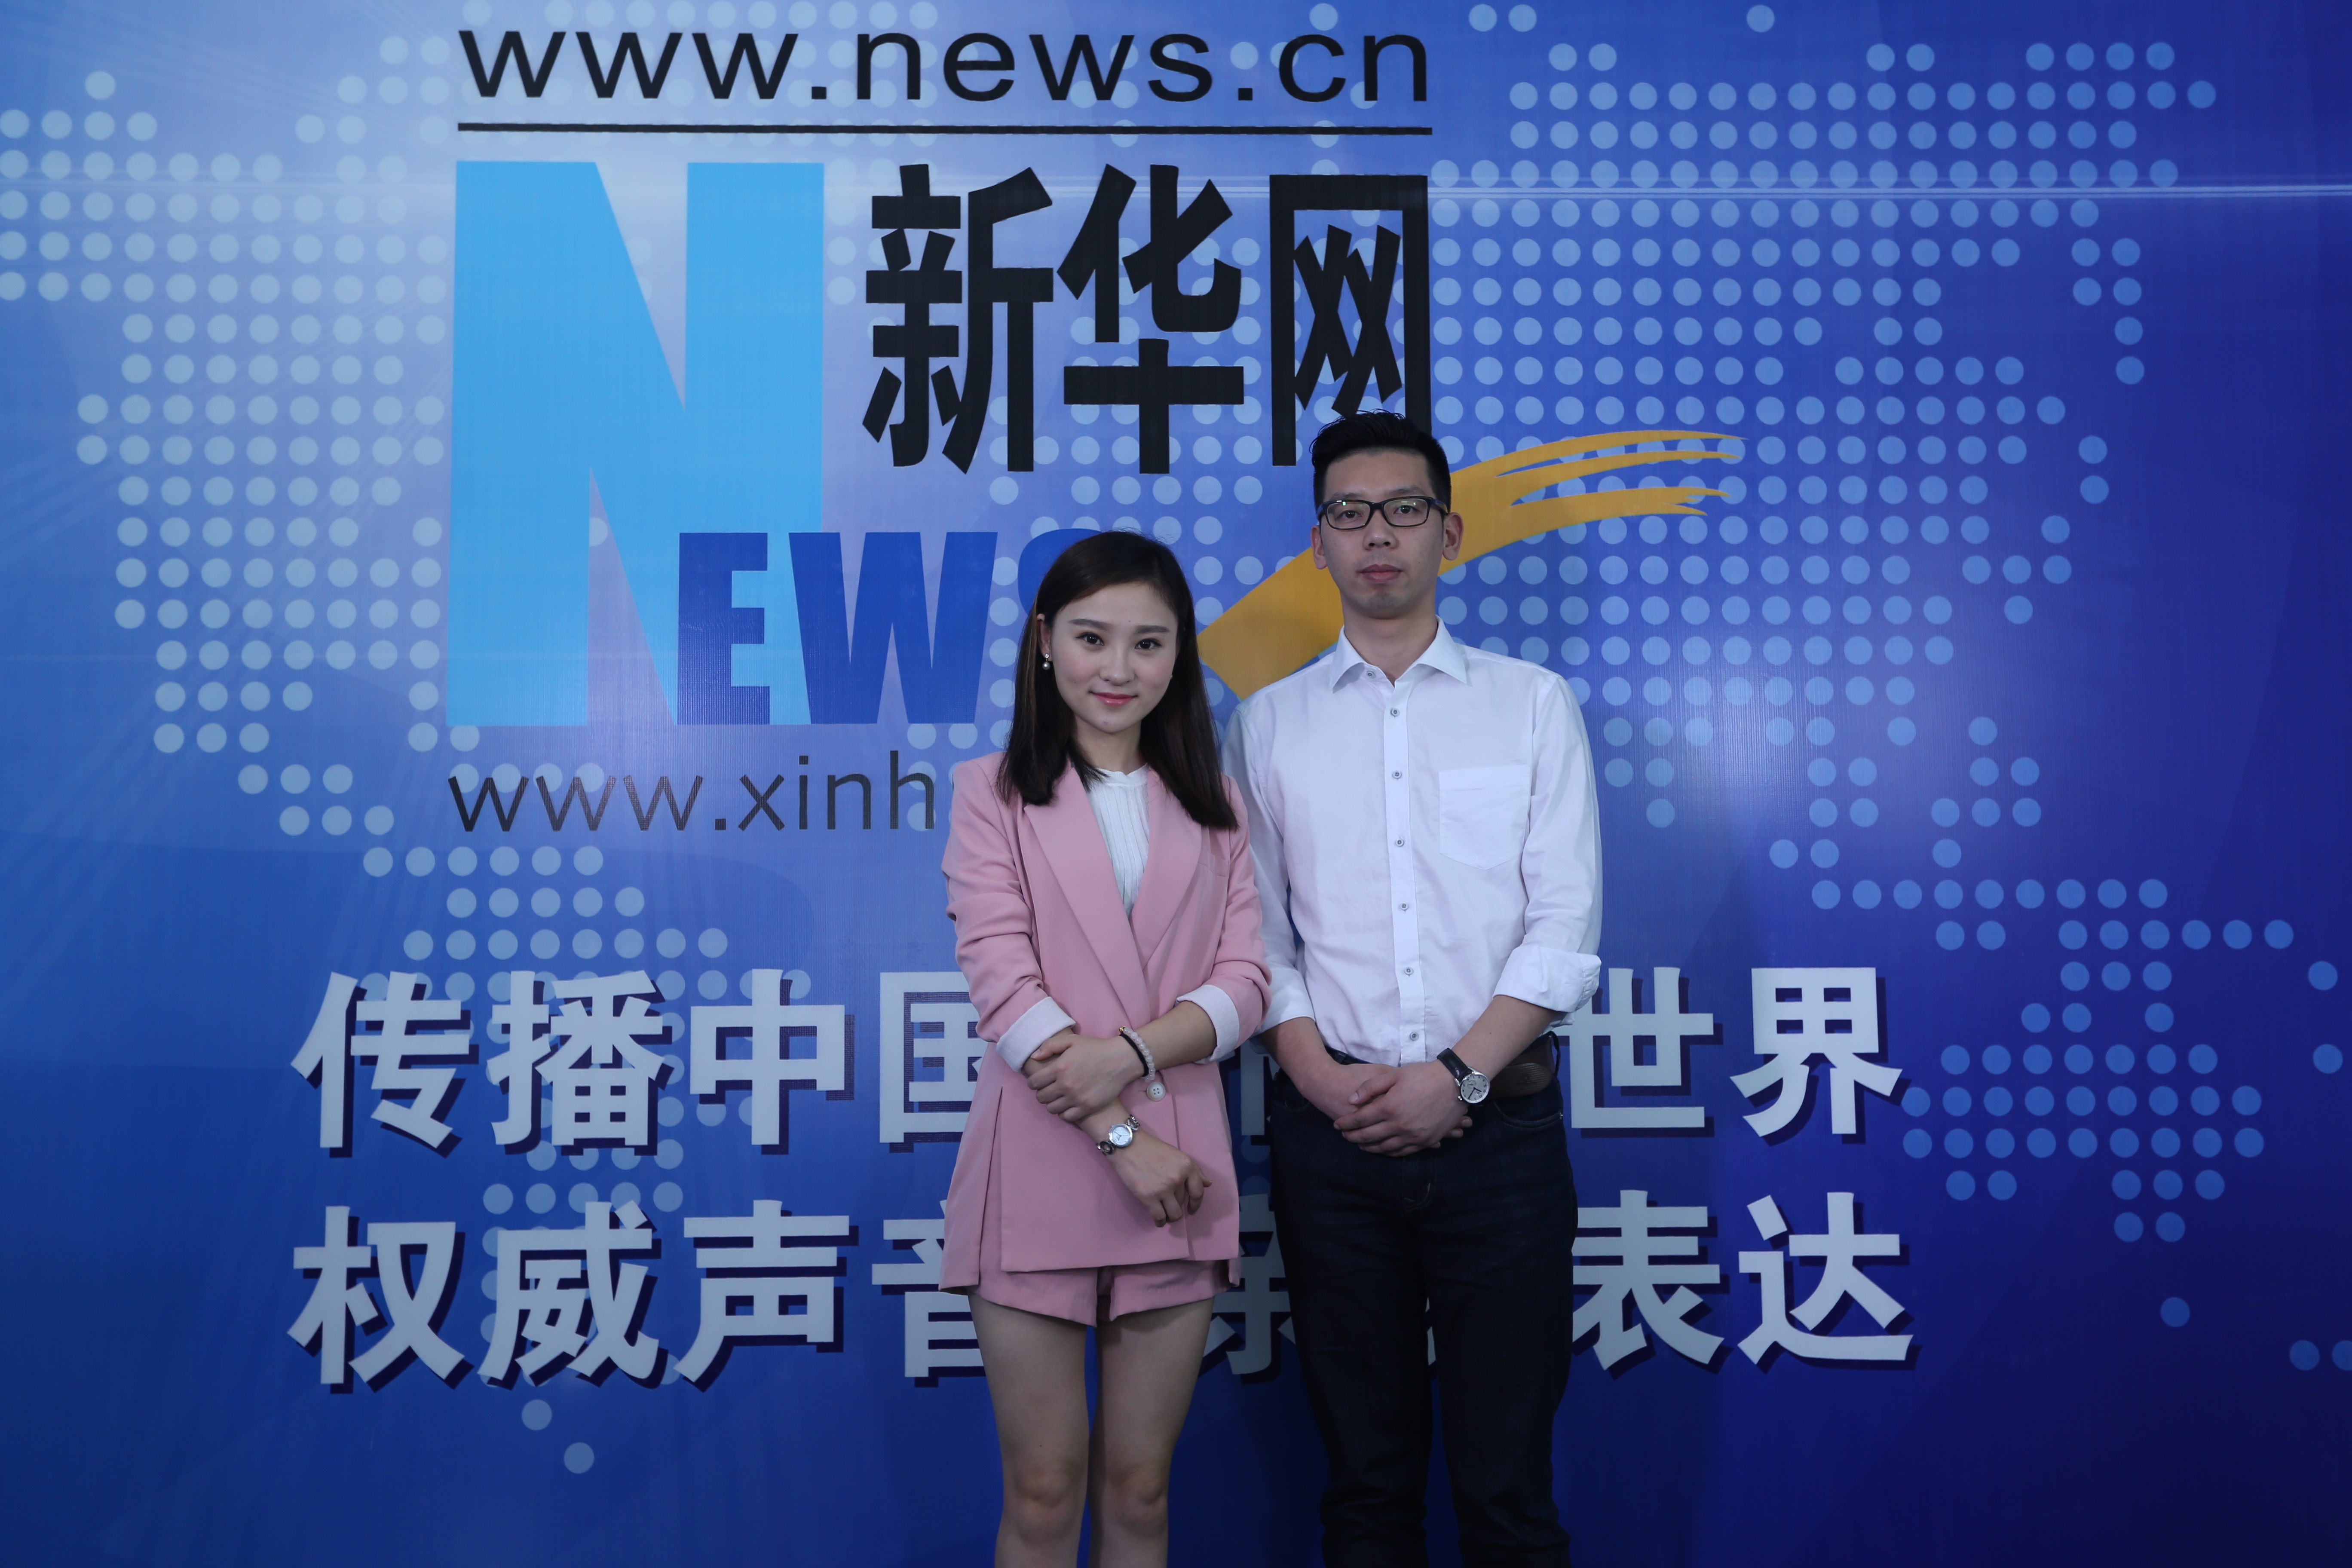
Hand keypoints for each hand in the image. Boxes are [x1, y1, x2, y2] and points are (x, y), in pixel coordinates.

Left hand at [1023, 1032, 1139, 1123]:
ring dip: (1052, 1103)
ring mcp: (1076, 1098)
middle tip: (1049, 1089)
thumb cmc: (1095, 1048)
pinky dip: (1064, 1113)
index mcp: (1059, 1067)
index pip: (1034, 1083)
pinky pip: (1066, 1117)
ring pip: (1051, 1109)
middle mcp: (1066, 1084)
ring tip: (1059, 1097)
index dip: (1034, 1082)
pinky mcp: (1087, 1107)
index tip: (1039, 1081)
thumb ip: (1050, 1046)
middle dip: (1042, 1093)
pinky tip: (1068, 1105)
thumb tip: (1034, 1057)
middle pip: (1041, 1098)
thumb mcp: (1072, 1040)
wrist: (1121, 1060)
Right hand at [1104, 1130, 1210, 1226]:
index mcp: (1187, 1167)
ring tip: (1165, 1216)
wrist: (1127, 1145)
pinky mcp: (1148, 1197)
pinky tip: (1158, 1221)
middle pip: (1182, 1203)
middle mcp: (1178, 1179)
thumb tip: (1208, 1184)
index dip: (1196, 1204)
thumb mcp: (1177, 1155)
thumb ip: (1194, 1170)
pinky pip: (1159, 1217)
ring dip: (1170, 1217)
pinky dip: (1160, 1222)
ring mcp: (1163, 1189)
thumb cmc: (1151, 1148)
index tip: (1192, 1209)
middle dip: (1176, 1206)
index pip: (1198, 1192)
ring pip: (1173, 1214)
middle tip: (1168, 1205)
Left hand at [1332, 1061, 1473, 1155]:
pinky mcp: (1425, 1141)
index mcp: (1389, 1107)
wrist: (1454, 1084)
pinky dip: (1388, 1152)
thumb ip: (1370, 1087)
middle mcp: (1399, 1125)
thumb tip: (1351, 1100)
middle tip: (1345, 1136)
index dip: (1346, 1123)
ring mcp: (1413, 1136)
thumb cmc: (1422, 1075)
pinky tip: (1382, 1149)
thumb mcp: (1393, 1074)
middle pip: (1369, 1136)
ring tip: (1360, 1144)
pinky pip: (1402, 1152)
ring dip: (1369, 1147)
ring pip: (1384, 1148)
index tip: (1337, 1125)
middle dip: (1353, 1137)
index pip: (1360, 1120)